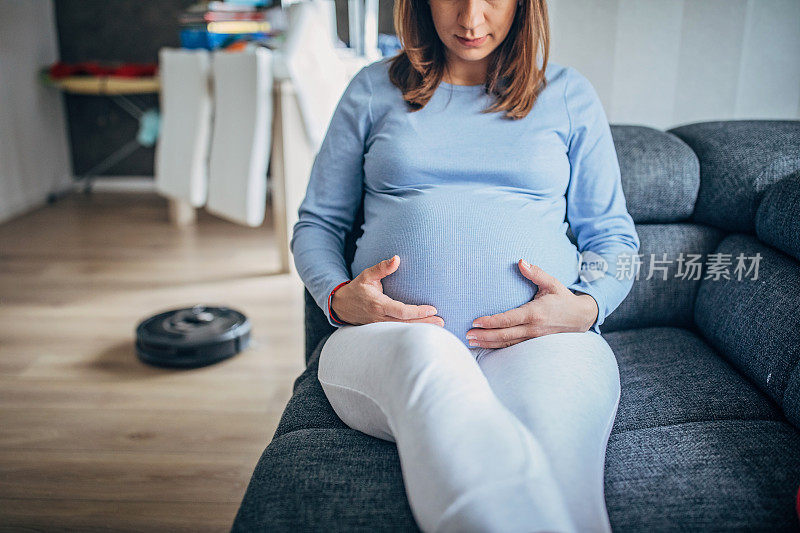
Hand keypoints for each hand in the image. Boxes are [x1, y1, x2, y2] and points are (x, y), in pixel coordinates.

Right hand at [331, 255, 444, 326]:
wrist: (342, 306)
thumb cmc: (357, 289)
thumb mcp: (367, 275)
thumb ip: (382, 268)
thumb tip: (396, 258)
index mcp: (378, 305)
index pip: (401, 311)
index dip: (417, 312)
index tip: (432, 309)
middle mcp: (380, 318)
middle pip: (406, 324)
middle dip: (425, 323)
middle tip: (442, 321)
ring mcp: (380, 326)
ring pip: (404, 329)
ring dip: (421, 328)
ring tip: (439, 325)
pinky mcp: (381, 330)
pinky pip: (399, 331)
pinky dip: (413, 330)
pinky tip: (425, 328)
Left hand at [466, 260, 598, 347]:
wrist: (581, 318)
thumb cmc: (563, 298)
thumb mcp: (552, 283)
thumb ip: (536, 273)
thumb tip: (521, 261)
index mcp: (535, 313)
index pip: (508, 319)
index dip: (491, 322)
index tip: (476, 321)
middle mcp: (533, 329)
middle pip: (504, 335)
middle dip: (484, 336)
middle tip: (467, 335)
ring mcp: (533, 339)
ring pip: (507, 344)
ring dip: (488, 344)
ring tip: (471, 342)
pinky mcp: (533, 344)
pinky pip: (512, 347)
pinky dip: (498, 348)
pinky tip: (486, 346)